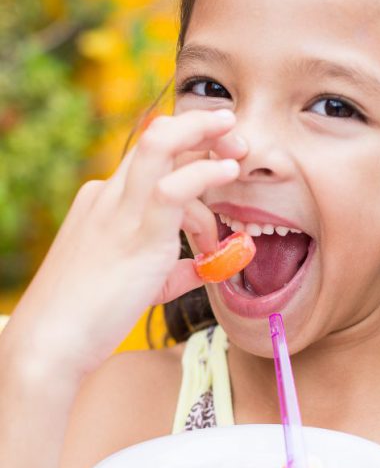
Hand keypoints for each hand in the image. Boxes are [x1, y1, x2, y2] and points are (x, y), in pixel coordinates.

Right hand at [3, 109, 245, 377]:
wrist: (53, 341)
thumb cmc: (89, 315)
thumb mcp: (138, 283)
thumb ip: (173, 270)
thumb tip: (203, 268)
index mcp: (104, 201)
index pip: (150, 157)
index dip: (188, 146)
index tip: (221, 156)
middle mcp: (109, 195)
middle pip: (156, 137)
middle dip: (199, 126)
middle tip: (235, 136)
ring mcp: (120, 210)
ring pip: (160, 144)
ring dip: (203, 133)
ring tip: (238, 145)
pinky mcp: (137, 234)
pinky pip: (174, 188)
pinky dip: (205, 174)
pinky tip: (228, 171)